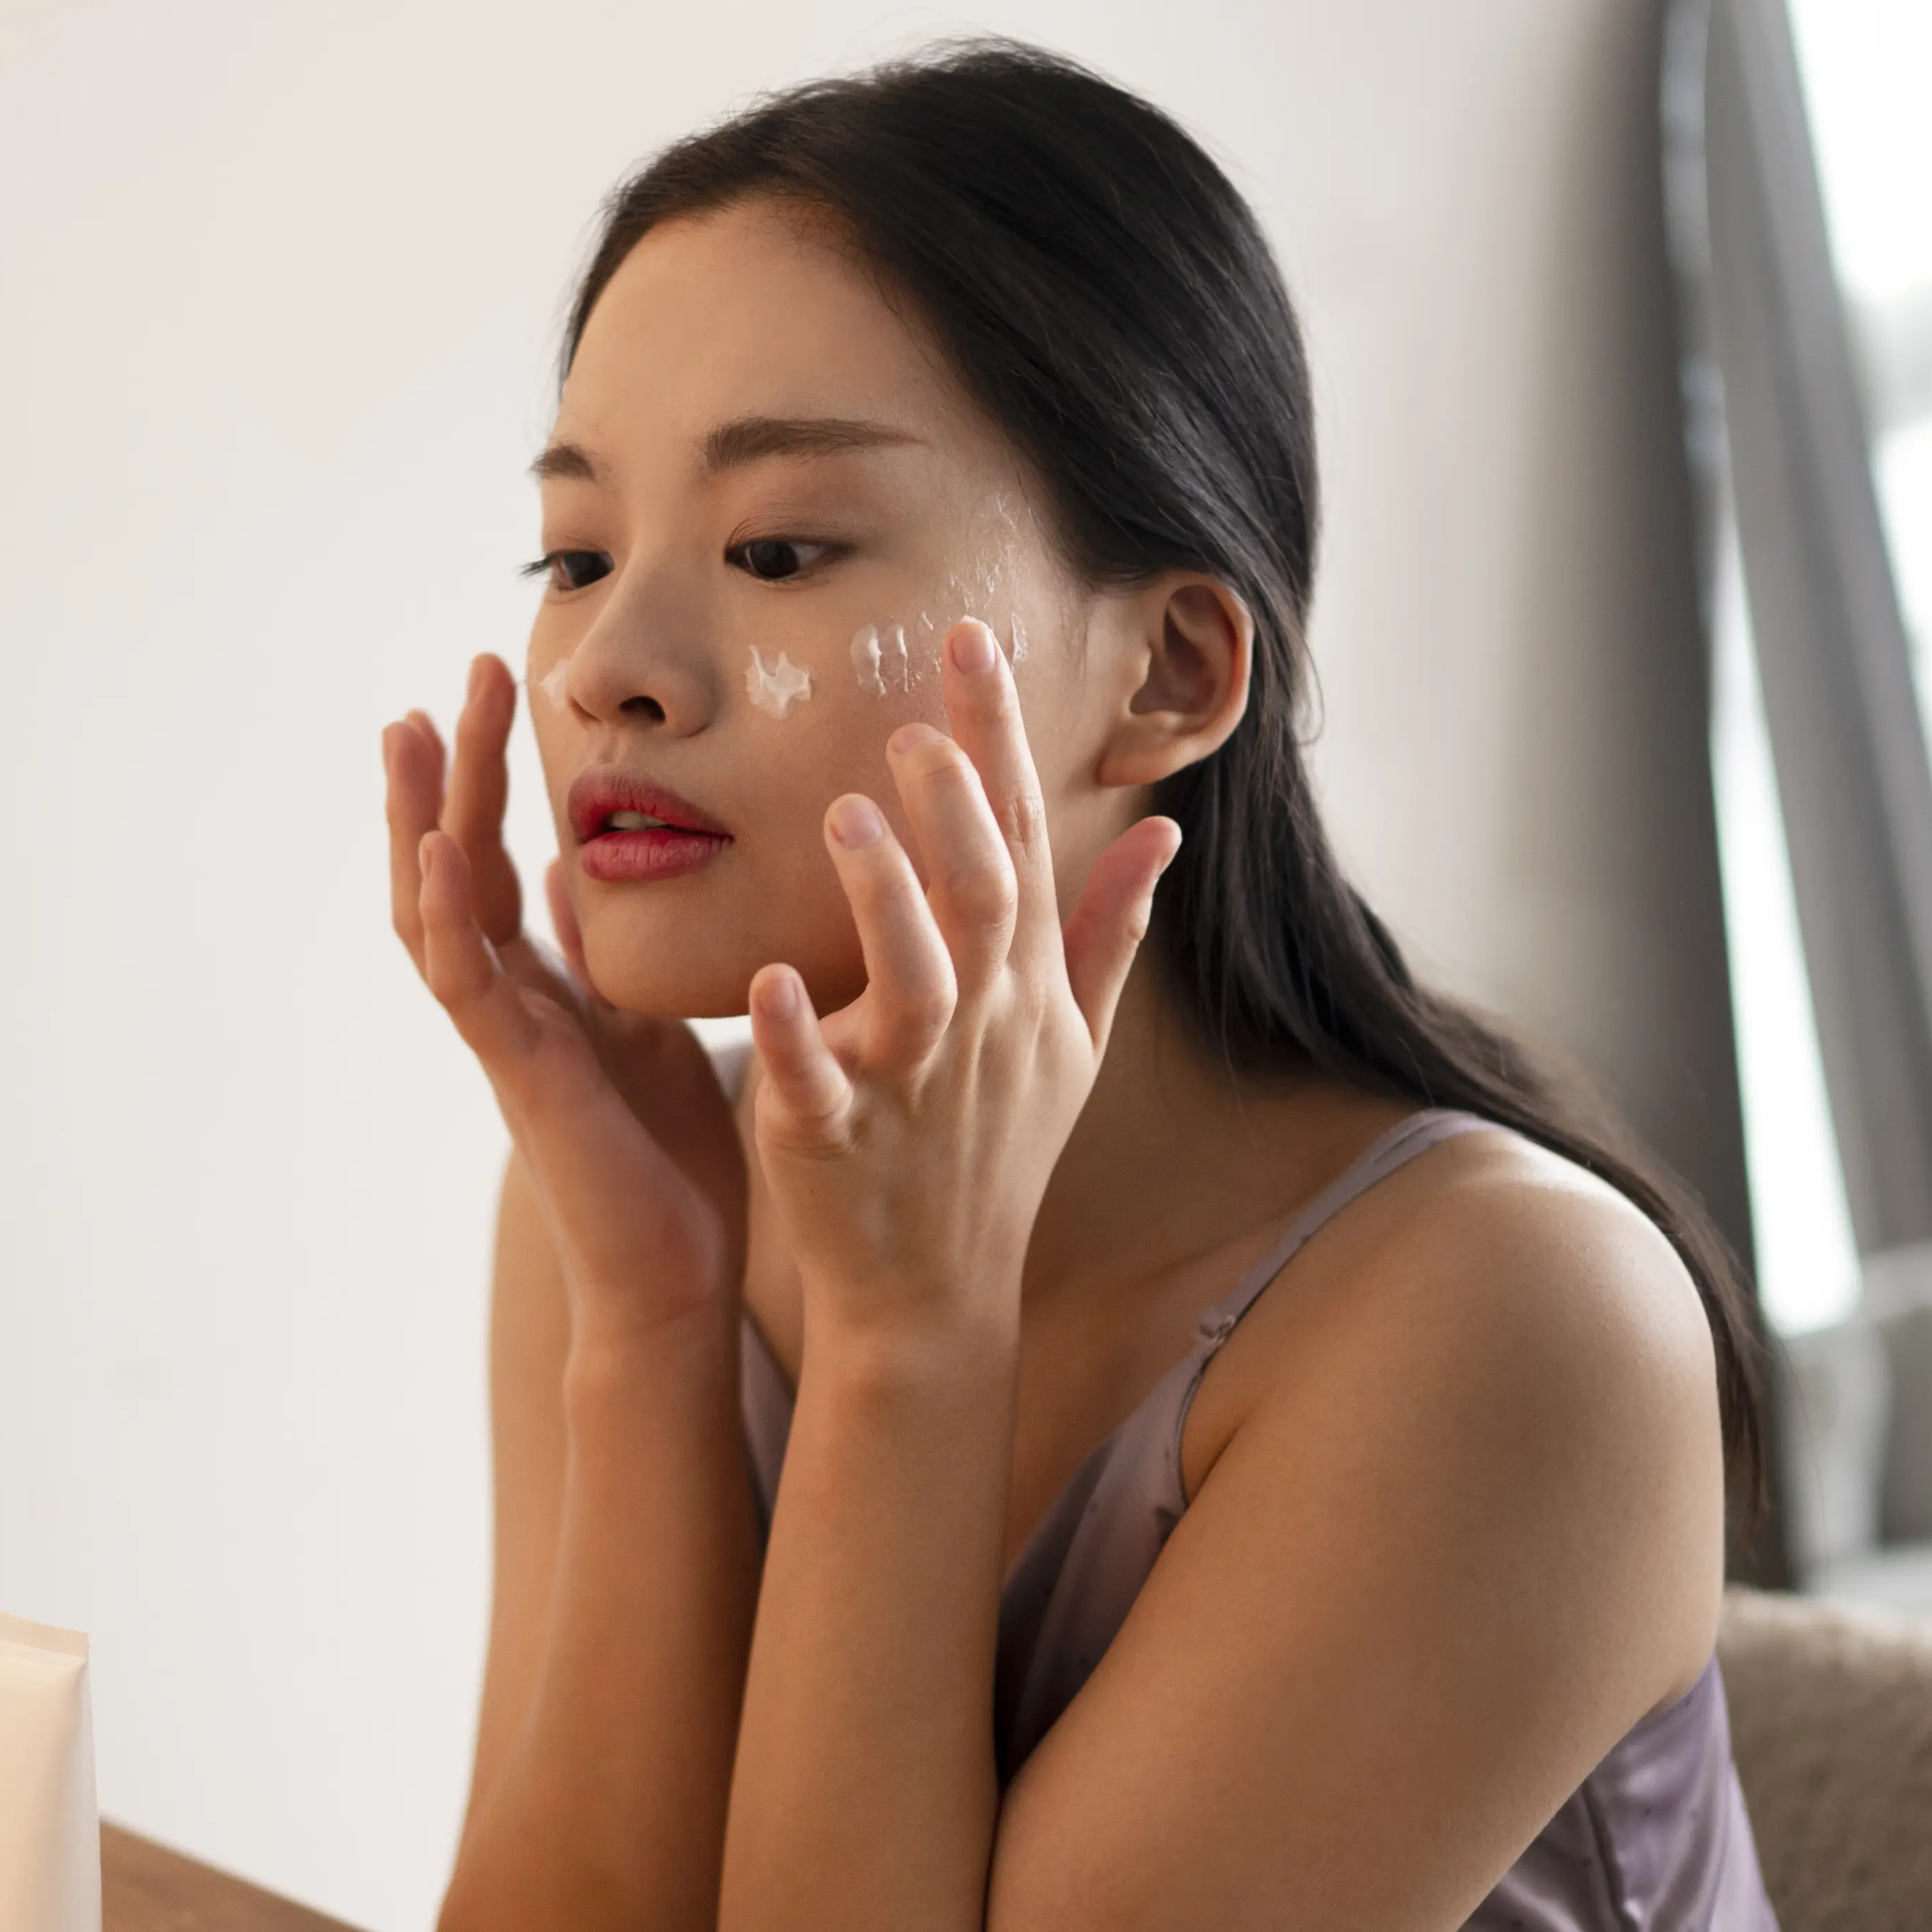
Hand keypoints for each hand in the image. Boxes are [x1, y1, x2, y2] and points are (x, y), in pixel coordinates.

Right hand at [384, 657, 746, 1331]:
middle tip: (458, 672)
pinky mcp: (518, 1076)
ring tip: (408, 724)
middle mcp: (509, 1004)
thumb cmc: (671, 1167)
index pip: (499, 864)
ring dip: (421, 816)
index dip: (487, 780)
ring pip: (435, 910)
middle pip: (452, 866)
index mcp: (544, 990)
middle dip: (450, 771)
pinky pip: (465, 985)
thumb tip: (590, 877)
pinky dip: (446, 915)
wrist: (676, 1280)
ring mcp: (503, 1038)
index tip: (490, 689)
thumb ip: (614, 961)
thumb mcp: (653, 1033)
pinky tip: (440, 849)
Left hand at [744, 623, 1178, 1333]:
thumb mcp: (1072, 1045)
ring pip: (917, 976)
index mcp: (1024, 987)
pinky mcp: (837, 1142)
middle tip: (915, 721)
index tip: (971, 636)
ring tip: (849, 810)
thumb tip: (1166, 834)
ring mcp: (912, 1085)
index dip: (999, 738)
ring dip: (887, 894)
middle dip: (958, 803)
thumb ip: (1107, 932)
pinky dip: (794, 1037)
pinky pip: (817, 1083)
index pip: (1021, 838)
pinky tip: (764, 983)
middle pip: (985, 895)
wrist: (936, 1295)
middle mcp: (980, 1025)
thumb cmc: (997, 1157)